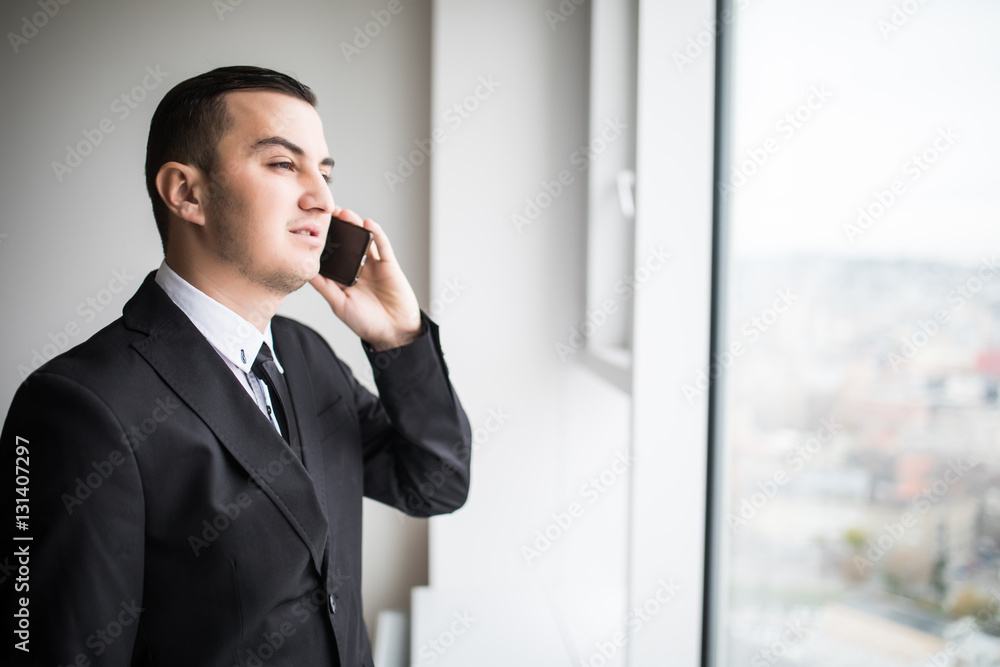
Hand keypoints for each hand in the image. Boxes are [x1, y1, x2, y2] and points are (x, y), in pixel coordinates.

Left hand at [309, 207, 422, 350]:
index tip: (311, 226)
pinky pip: (383, 246)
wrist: (394, 332)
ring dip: (355, 225)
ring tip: (344, 214)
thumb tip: (306, 271)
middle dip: (338, 227)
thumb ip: (324, 287)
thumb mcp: (339, 304)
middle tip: (326, 212)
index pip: (332, 255)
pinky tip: (368, 224)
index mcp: (344, 278)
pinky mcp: (389, 265)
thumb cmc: (367, 323)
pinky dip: (376, 234)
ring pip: (363, 240)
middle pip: (347, 243)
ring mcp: (374, 265)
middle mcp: (358, 268)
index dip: (323, 241)